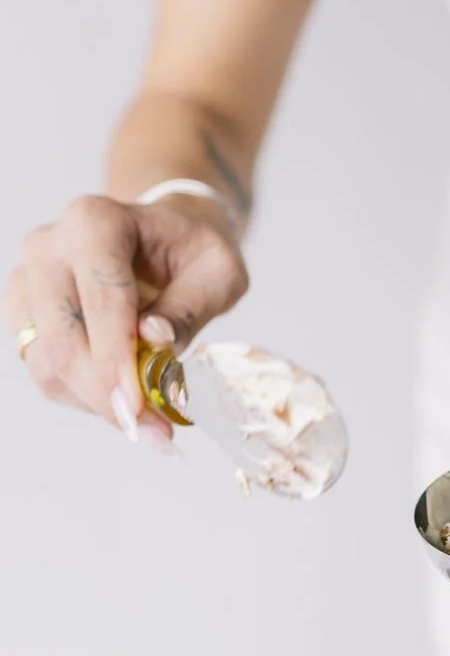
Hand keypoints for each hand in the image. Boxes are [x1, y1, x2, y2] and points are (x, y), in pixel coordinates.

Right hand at [3, 193, 247, 449]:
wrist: (165, 238)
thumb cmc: (193, 253)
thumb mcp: (218, 273)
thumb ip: (190, 308)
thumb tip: (154, 340)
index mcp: (96, 222)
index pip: (102, 301)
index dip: (118, 361)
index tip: (139, 409)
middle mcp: (50, 246)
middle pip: (63, 339)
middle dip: (107, 396)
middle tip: (153, 433)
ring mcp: (29, 280)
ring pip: (47, 362)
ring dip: (96, 401)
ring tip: (147, 416)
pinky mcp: (25, 314)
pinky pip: (43, 370)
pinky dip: (83, 396)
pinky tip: (122, 395)